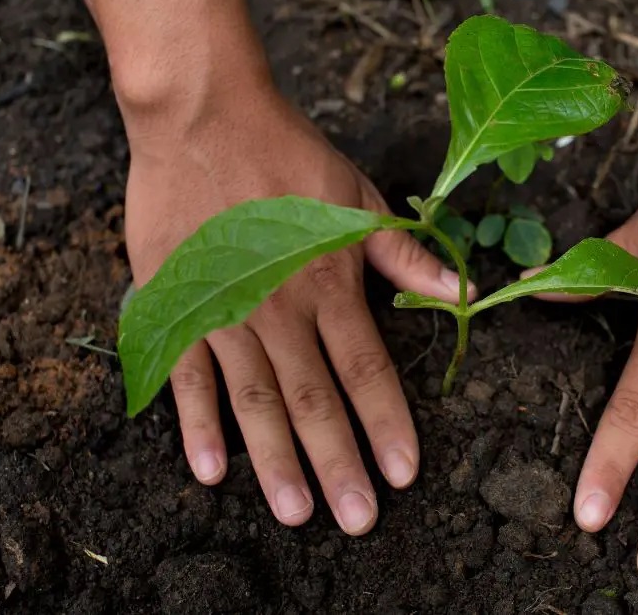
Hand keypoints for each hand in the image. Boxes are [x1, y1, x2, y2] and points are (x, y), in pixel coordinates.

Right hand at [123, 78, 468, 534]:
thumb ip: (402, 255)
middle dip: (338, 465)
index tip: (404, 474)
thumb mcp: (359, 197)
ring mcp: (225, 312)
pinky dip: (198, 424)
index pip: (367, 370)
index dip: (387, 425)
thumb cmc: (288, 154)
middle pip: (315, 401)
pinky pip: (188, 375)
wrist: (203, 118)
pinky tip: (212, 469)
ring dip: (276, 461)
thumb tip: (461, 292)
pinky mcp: (177, 306)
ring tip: (297, 513)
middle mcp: (280, 310)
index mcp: (330, 285)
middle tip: (356, 520)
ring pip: (256, 401)